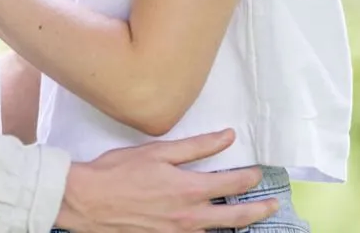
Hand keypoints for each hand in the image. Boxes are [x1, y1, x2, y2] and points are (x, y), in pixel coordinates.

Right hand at [55, 129, 281, 231]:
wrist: (87, 201)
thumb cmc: (118, 172)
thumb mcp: (158, 151)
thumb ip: (196, 146)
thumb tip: (227, 137)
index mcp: (189, 189)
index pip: (232, 184)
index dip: (250, 178)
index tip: (258, 172)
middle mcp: (188, 216)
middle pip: (234, 217)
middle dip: (258, 210)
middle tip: (272, 205)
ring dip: (236, 226)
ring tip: (248, 219)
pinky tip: (211, 230)